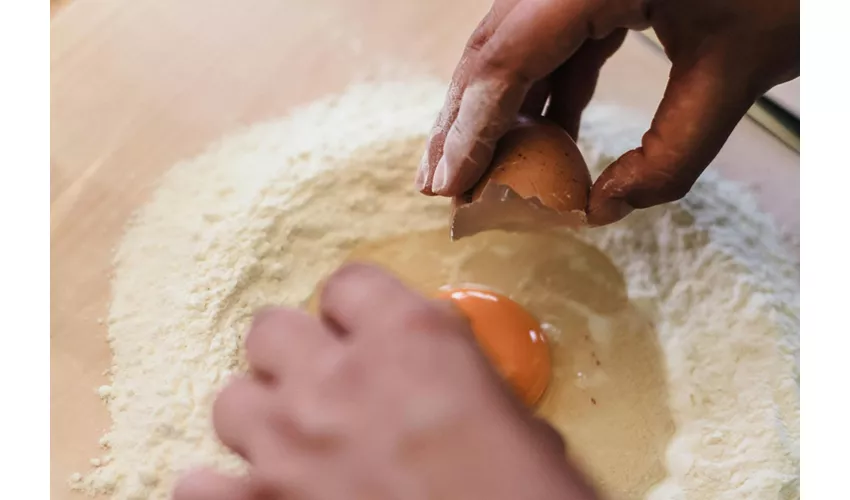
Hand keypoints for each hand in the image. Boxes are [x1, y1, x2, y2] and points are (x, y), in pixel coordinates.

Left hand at [173, 263, 594, 499]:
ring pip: (232, 398)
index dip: (355, 308)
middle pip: (272, 329)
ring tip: (290, 441)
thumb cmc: (527, 493)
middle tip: (324, 383)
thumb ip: (454, 378)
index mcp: (409, 339)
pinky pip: (197, 485)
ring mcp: (289, 448)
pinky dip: (216, 487)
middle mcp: (337, 378)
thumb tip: (438, 381)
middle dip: (295, 352)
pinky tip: (243, 493)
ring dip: (262, 416)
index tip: (362, 329)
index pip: (350, 283)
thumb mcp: (511, 415)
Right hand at [415, 0, 798, 224]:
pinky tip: (538, 140)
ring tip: (472, 170)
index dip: (472, 127)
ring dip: (495, 111)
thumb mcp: (732, 76)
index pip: (508, 56)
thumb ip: (670, 157)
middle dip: (463, 122)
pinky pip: (552, 43)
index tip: (449, 183)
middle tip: (440, 184)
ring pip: (513, 46)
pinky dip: (542, 94)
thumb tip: (602, 208)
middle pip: (493, 48)